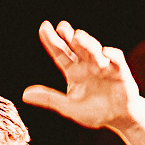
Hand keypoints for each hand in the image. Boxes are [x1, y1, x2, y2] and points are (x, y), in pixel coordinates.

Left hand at [23, 20, 144, 131]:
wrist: (119, 118)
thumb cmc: (94, 112)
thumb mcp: (68, 107)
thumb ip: (49, 99)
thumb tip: (24, 95)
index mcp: (74, 71)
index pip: (60, 52)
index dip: (52, 40)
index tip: (43, 27)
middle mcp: (87, 64)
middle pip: (77, 46)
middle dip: (69, 35)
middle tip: (62, 26)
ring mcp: (104, 66)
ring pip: (94, 49)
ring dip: (86, 43)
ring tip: (77, 36)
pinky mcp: (120, 71)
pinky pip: (116, 59)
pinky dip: (111, 55)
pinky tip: (104, 53)